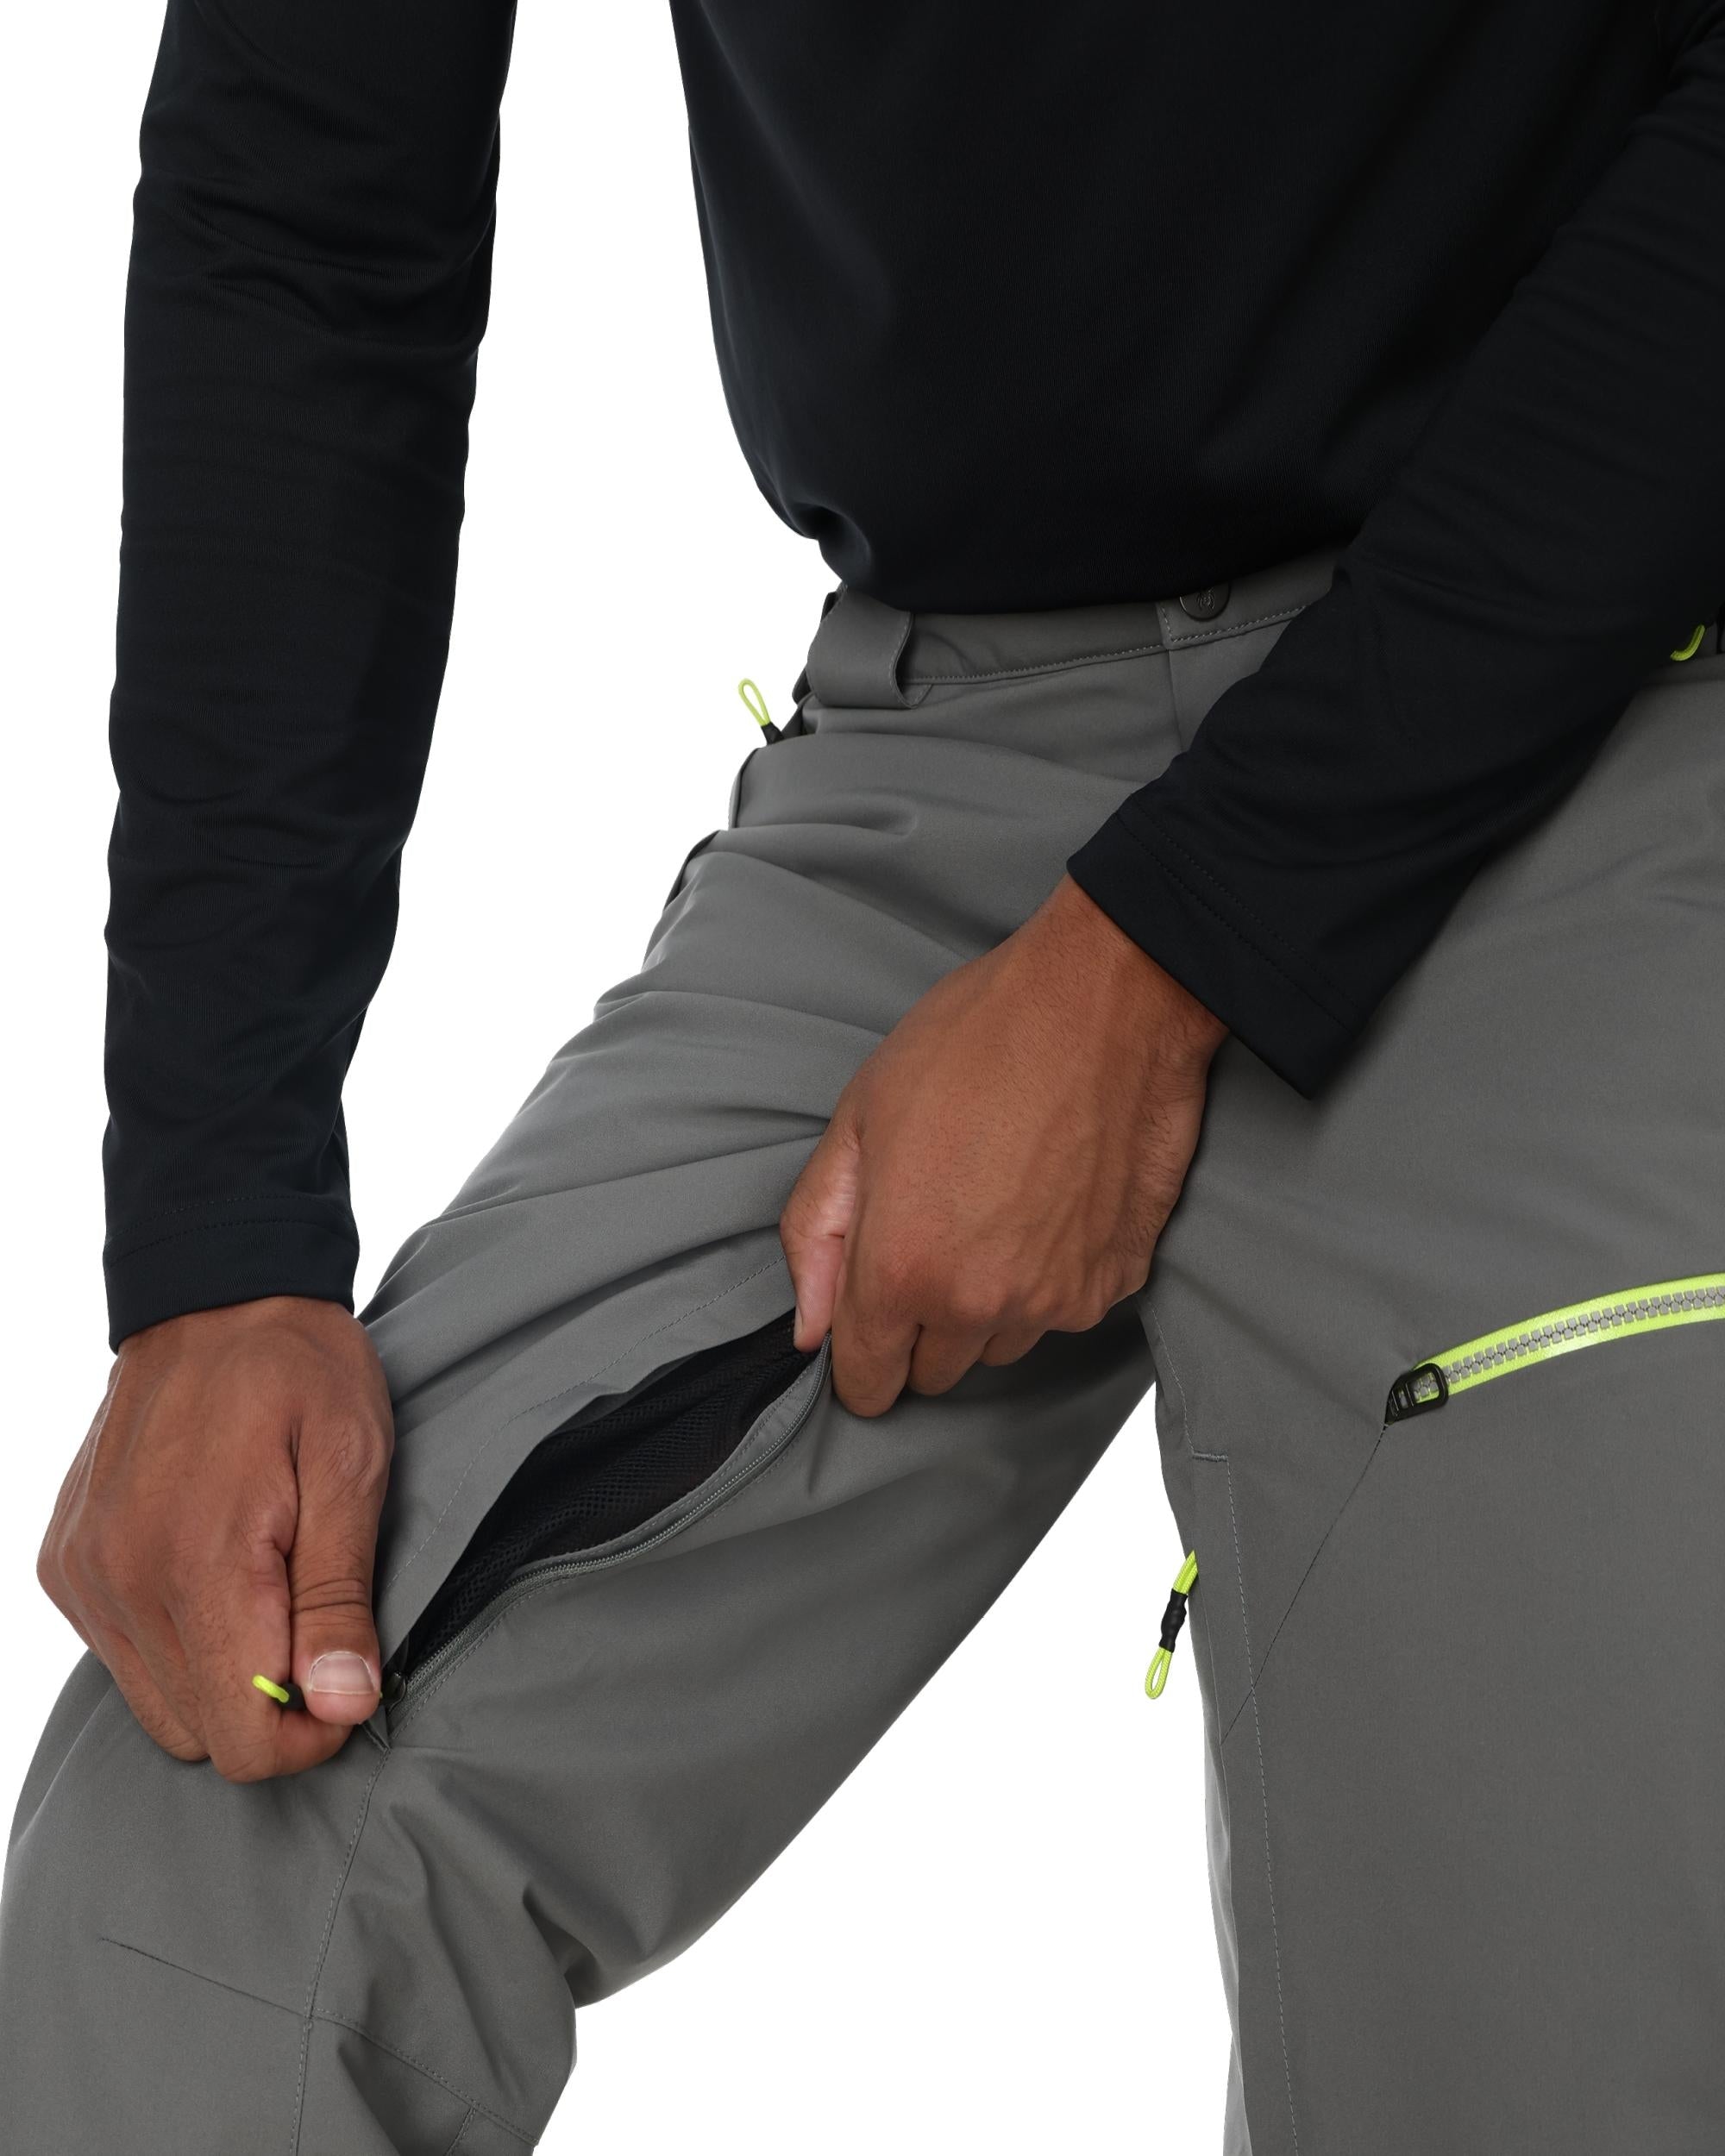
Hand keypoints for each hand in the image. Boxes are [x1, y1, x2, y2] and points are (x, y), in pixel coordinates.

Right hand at [38, 1297, 393, 1780]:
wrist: (215, 1295)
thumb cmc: (299, 1372)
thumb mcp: (351, 1467)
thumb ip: (339, 1596)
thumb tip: (341, 1703)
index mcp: (197, 1562)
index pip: (240, 1737)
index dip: (308, 1731)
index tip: (347, 1681)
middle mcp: (120, 1581)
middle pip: (199, 1732)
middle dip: (268, 1705)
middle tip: (318, 1627)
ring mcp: (82, 1576)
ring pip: (156, 1704)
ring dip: (219, 1673)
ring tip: (270, 1587)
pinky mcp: (65, 1565)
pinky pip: (120, 1655)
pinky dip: (174, 1640)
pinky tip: (215, 1570)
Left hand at [781, 876, 1225, 1415]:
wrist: (1110, 999)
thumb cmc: (980, 1039)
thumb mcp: (858, 1117)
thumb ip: (818, 1232)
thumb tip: (808, 1325)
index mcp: (903, 1268)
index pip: (868, 1383)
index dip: (857, 1355)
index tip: (864, 1320)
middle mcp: (982, 1304)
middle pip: (935, 1372)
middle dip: (921, 1324)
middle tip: (933, 1231)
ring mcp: (1058, 1299)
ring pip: (1001, 1345)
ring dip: (988, 1304)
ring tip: (995, 1205)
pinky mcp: (1118, 1280)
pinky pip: (1063, 1311)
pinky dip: (1050, 1276)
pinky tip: (1048, 1201)